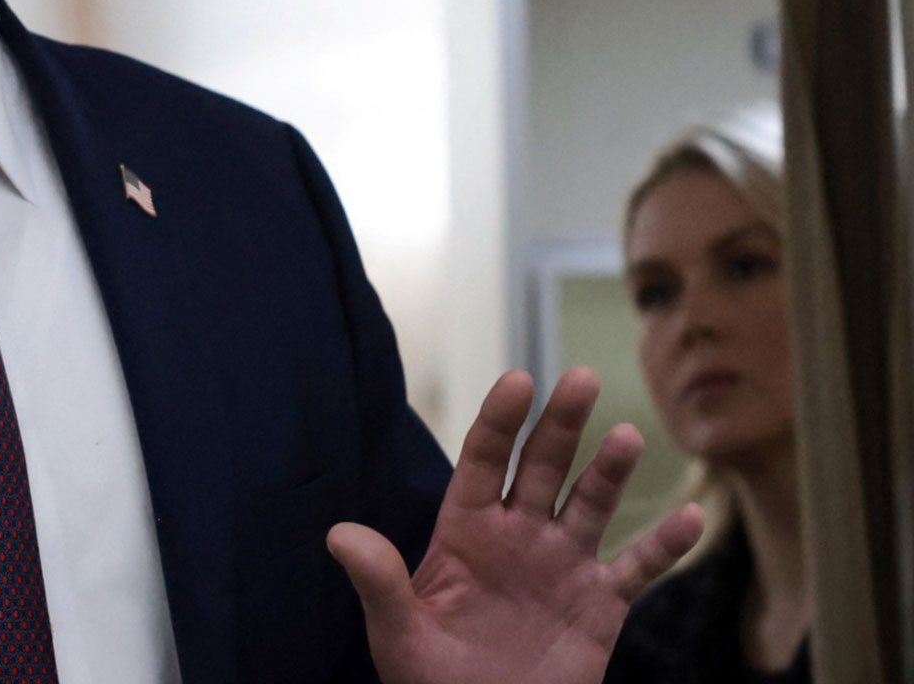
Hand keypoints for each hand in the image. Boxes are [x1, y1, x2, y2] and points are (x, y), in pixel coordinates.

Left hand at [328, 367, 702, 683]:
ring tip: (625, 435)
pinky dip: (665, 546)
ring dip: (609, 470)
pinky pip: (637, 568)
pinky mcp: (600, 605)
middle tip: (581, 377)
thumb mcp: (397, 633)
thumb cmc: (430, 681)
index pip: (483, 461)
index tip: (518, 382)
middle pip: (542, 466)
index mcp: (466, 530)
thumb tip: (338, 534)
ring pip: (591, 503)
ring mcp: (562, 564)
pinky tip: (692, 518)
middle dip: (561, 424)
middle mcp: (518, 534)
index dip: (500, 421)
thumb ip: (377, 583)